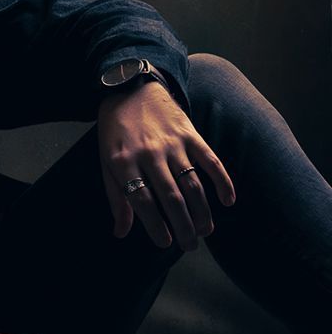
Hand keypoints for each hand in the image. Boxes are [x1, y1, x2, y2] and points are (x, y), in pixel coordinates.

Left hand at [98, 80, 235, 251]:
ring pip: (192, 184)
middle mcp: (149, 154)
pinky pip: (211, 160)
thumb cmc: (115, 131)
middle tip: (190, 245)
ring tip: (205, 231)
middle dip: (183, 226)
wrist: (130, 88)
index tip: (166, 243)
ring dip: (202, 212)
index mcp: (124, 162)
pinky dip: (222, 181)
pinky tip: (227, 201)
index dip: (156, 226)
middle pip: (171, 198)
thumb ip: (116, 197)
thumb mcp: (106, 162)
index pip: (143, 201)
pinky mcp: (190, 133)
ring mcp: (172, 143)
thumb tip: (120, 232)